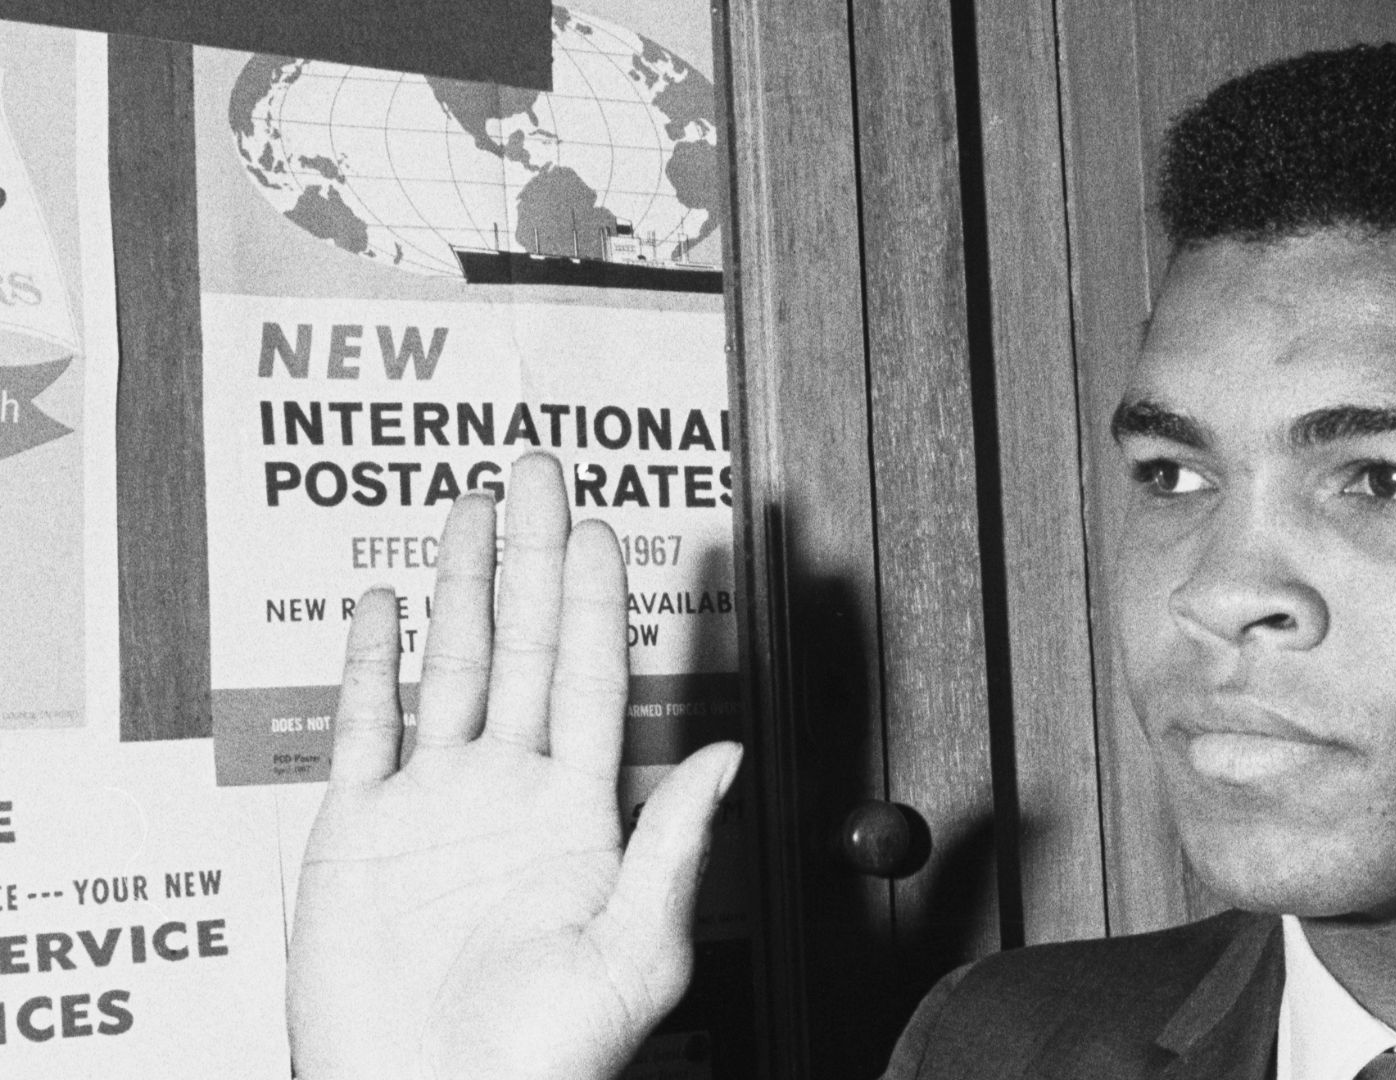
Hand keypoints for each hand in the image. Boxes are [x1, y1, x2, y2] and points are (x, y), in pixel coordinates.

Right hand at [288, 453, 741, 1079]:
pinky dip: (372, 662)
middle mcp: (509, 790)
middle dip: (530, 556)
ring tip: (470, 504)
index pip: (590, 676)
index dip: (594, 600)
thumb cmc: (544, 1057)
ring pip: (449, 664)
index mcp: (578, 812)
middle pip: (521, 644)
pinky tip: (388, 603)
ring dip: (459, 583)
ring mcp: (432, 803)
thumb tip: (727, 752)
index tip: (604, 527)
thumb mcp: (636, 952)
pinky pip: (364, 726)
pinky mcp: (358, 830)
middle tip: (538, 470)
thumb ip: (674, 844)